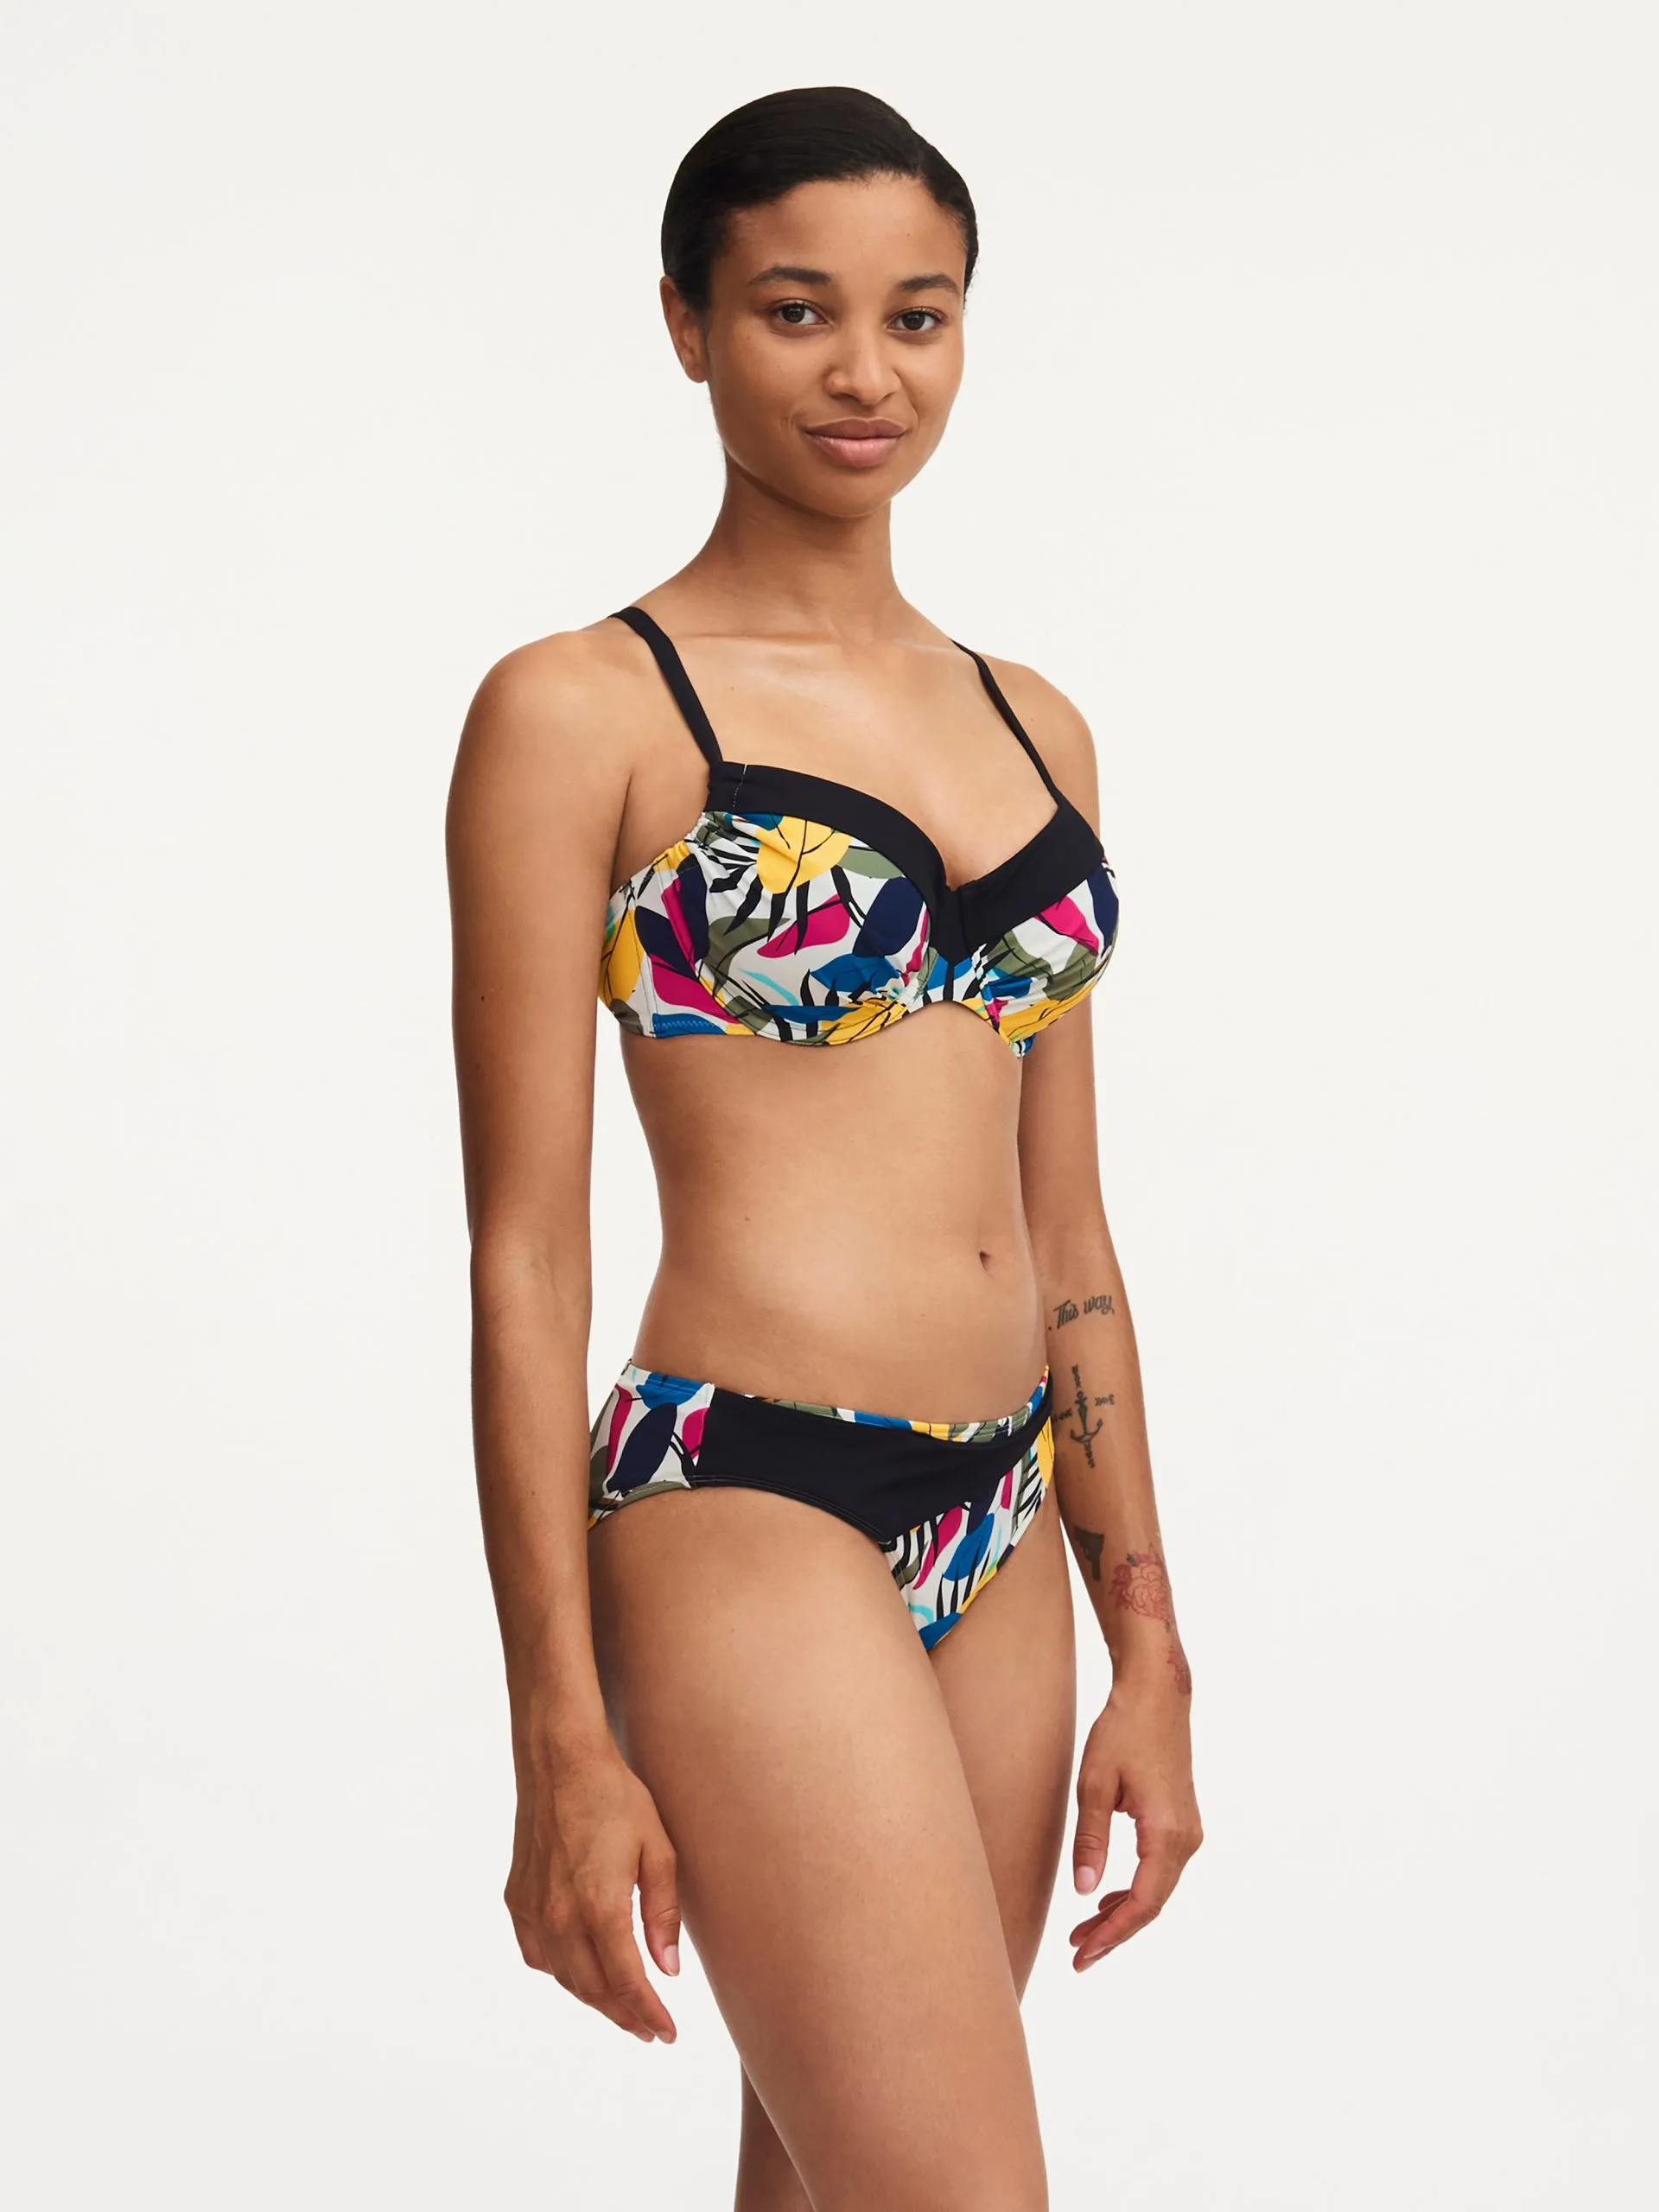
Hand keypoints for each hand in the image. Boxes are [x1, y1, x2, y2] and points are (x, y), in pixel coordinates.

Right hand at [505, 1734, 680, 2040]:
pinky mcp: (517, 1898)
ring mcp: (534, 1909)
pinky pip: (537, 1954)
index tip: (667, 2033)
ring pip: (564, 1977)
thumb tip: (667, 1968)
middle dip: (624, 2014)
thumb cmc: (615, 1796)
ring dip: (593, 1998)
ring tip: (621, 2006)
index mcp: (599, 1906)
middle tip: (649, 2027)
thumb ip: (662, 1913)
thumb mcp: (657, 1849)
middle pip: (593, 1989)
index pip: (627, 1982)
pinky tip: (578, 1971)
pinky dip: (560, 1972)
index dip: (648, 2013)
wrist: (560, 1759)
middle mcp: (561, 1917)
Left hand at [1068, 1679, 1201, 1968]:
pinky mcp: (1182, 1822)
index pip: (1142, 1903)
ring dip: (1123, 1912)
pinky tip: (1107, 1897)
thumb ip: (1091, 1841)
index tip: (1084, 1956)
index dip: (1112, 1935)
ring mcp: (1189, 1831)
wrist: (1157, 1695)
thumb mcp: (1095, 1785)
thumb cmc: (1123, 1732)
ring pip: (1157, 1889)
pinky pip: (1160, 1870)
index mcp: (1167, 1834)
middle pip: (1152, 1904)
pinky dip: (1135, 1889)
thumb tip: (1084, 1893)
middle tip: (1078, 1954)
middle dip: (1115, 1932)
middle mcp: (1187, 1839)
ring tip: (1084, 1931)